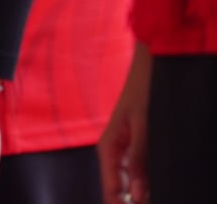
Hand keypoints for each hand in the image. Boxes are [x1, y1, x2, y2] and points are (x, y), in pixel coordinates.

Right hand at [98, 42, 149, 203]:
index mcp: (109, 148)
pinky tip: (152, 190)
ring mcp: (124, 150)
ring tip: (148, 201)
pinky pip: (138, 172)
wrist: (147, 70)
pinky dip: (144, 183)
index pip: (111, 187)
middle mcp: (114, 152)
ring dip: (138, 194)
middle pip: (118, 187)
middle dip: (127, 201)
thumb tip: (137, 194)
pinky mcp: (135, 147)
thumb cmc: (142, 93)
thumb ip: (139, 158)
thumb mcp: (141, 126)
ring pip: (130, 182)